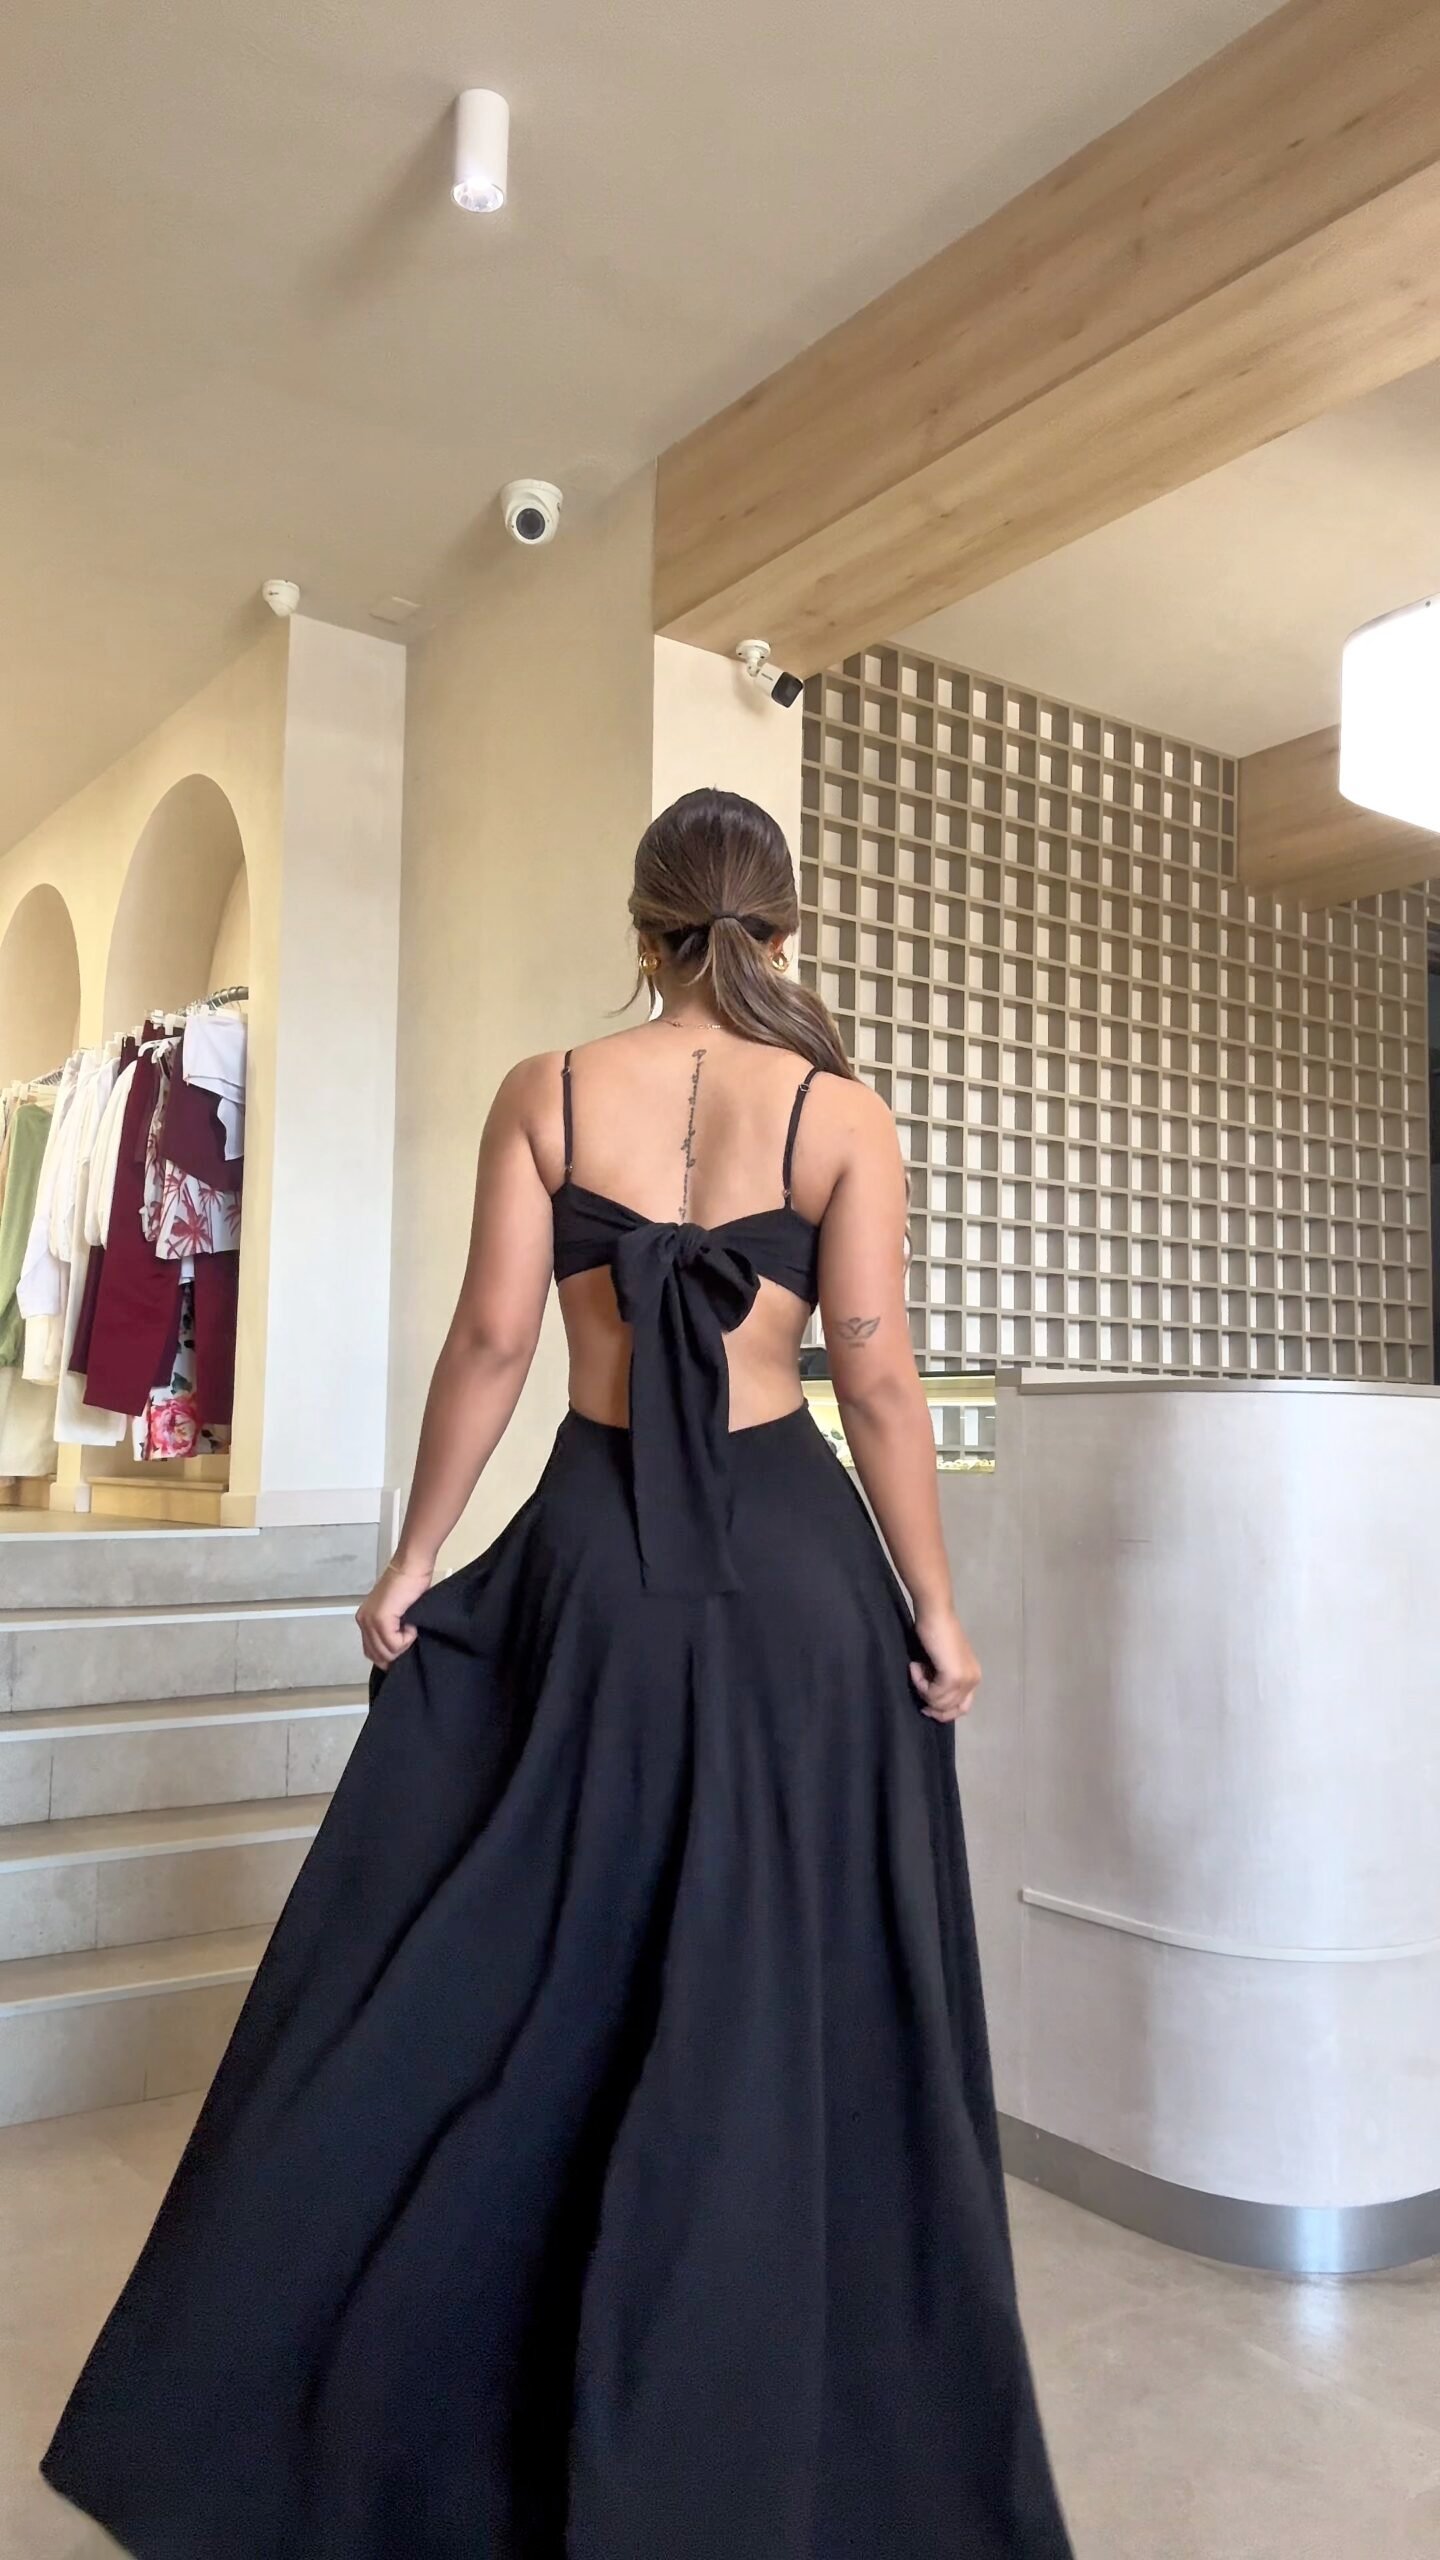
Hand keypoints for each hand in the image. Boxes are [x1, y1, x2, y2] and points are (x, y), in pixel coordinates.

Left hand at [356, 1558, 432, 1670]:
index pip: (372, 1652)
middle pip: (378, 1656)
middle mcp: (363, 1621)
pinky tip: (412, 1625)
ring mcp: (370, 1621)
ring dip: (403, 1645)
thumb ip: (391, 1628)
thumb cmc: (410, 1585)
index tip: (405, 1645)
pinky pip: (395, 1644)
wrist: (412, 1566)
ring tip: (412, 1628)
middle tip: (410, 1637)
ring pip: (387, 1653)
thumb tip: (397, 1649)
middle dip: (397, 1653)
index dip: (390, 1655)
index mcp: (364, 1620)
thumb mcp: (397, 1612)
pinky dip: (407, 1639)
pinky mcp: (381, 1619)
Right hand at [909, 1605, 980, 1722]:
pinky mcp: (953, 1677)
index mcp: (973, 1676)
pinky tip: (915, 1665)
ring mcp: (965, 1679)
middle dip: (931, 1704)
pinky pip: (932, 1694)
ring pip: (939, 1703)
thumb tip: (933, 1702)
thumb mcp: (943, 1663)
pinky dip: (919, 1682)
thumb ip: (944, 1681)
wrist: (935, 1614)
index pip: (962, 1707)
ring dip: (922, 1688)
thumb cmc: (935, 1632)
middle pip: (951, 1709)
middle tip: (917, 1687)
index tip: (925, 1705)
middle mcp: (973, 1680)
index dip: (942, 1711)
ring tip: (917, 1667)